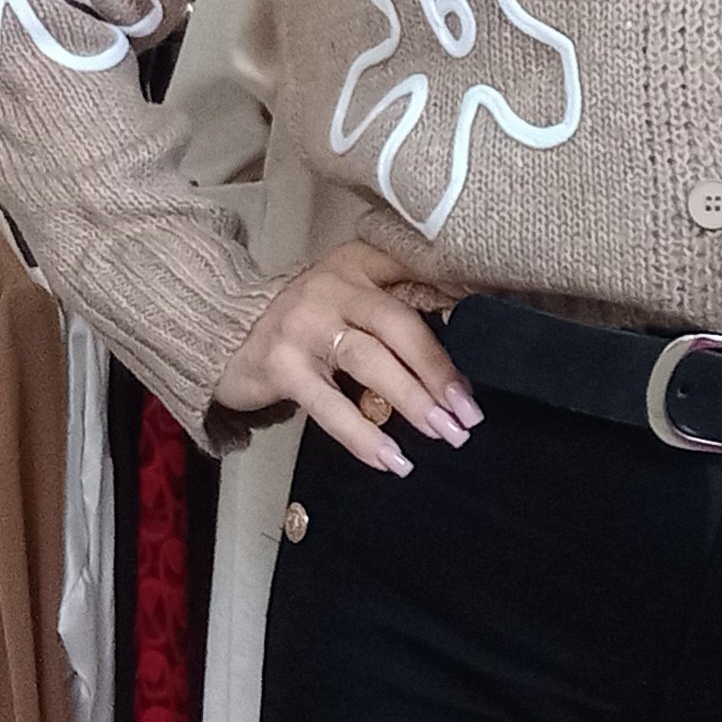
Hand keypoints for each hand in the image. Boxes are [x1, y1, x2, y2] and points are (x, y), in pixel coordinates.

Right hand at [214, 240, 482, 475]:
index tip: (497, 327)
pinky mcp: (282, 365)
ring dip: (413, 402)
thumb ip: (395, 306)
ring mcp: (305, 324)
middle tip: (470, 412)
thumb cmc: (307, 318)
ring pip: (370, 362)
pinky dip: (364, 436)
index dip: (458, 298)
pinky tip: (392, 459)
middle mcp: (334, 285)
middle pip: (400, 324)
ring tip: (445, 434)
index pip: (417, 272)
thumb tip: (457, 356)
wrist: (224, 329)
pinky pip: (330, 406)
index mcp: (359, 262)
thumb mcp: (350, 294)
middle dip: (440, 371)